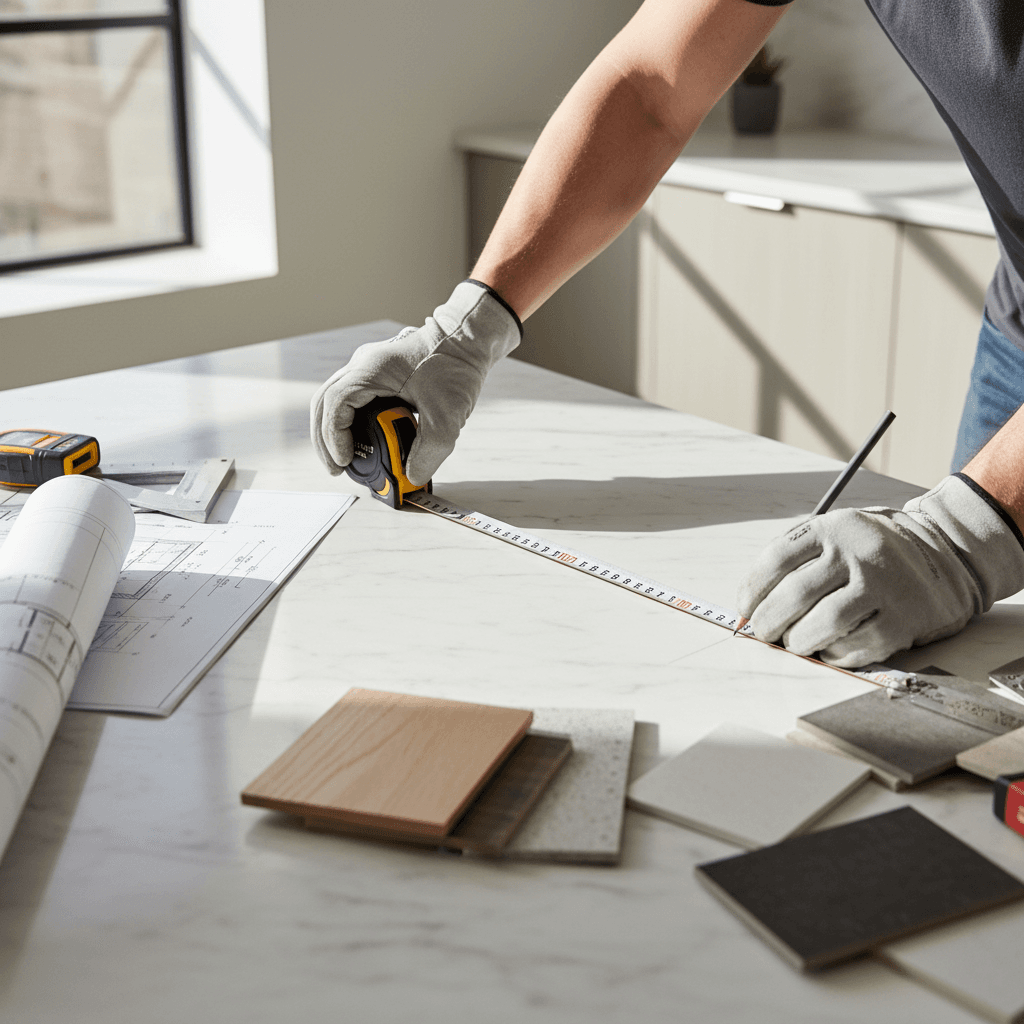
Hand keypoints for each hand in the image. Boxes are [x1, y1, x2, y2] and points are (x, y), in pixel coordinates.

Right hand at [310, 281, 519, 485]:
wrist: (466, 340)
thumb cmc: (456, 367)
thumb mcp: (447, 418)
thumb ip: (430, 453)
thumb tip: (412, 477)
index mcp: (371, 369)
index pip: (335, 405)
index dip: (334, 437)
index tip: (346, 460)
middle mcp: (362, 364)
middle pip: (324, 403)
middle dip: (325, 440)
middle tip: (337, 469)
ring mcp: (366, 366)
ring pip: (333, 400)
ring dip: (333, 431)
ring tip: (344, 459)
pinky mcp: (376, 373)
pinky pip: (349, 398)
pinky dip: (347, 421)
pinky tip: (359, 440)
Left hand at [736, 475, 1023, 666]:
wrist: (939, 555)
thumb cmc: (862, 555)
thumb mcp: (829, 540)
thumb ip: (789, 564)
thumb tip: (746, 610)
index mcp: (832, 528)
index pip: (777, 560)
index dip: (752, 590)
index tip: (744, 610)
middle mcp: (859, 552)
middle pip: (797, 594)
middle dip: (769, 622)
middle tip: (764, 633)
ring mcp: (885, 585)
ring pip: (826, 623)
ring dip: (799, 641)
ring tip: (794, 642)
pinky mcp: (905, 619)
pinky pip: (858, 646)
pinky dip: (833, 654)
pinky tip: (827, 648)